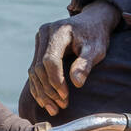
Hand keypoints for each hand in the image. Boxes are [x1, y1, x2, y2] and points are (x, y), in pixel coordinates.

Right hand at [28, 0, 121, 115]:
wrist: (91, 22)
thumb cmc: (96, 36)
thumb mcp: (96, 49)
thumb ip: (86, 64)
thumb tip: (77, 83)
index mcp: (59, 31)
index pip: (50, 60)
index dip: (56, 80)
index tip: (66, 96)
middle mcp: (45, 33)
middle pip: (40, 67)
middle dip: (49, 90)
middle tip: (62, 106)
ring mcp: (40, 40)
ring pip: (34, 71)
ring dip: (43, 92)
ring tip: (54, 109)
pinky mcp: (39, 48)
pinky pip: (34, 70)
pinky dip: (39, 87)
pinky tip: (45, 102)